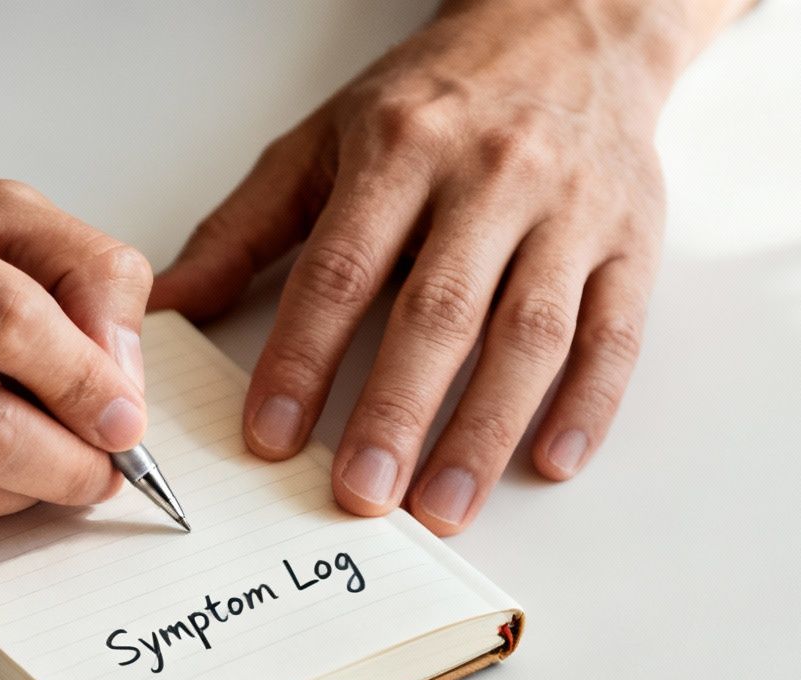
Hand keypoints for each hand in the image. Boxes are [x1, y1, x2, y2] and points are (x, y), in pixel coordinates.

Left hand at [154, 0, 731, 534]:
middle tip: (361, 495)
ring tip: (442, 508)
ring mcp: (571, 209)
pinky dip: (588, 403)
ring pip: (531, 333)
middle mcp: (492, 175)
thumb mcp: (321, 141)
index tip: (270, 437)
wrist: (569, 24)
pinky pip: (615, 331)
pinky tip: (548, 460)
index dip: (303, 358)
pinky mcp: (633, 238)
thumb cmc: (435, 96)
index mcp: (401, 149)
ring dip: (485, 431)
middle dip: (395, 413)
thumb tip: (167, 308)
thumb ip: (243, 229)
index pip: (342, 268)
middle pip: (439, 311)